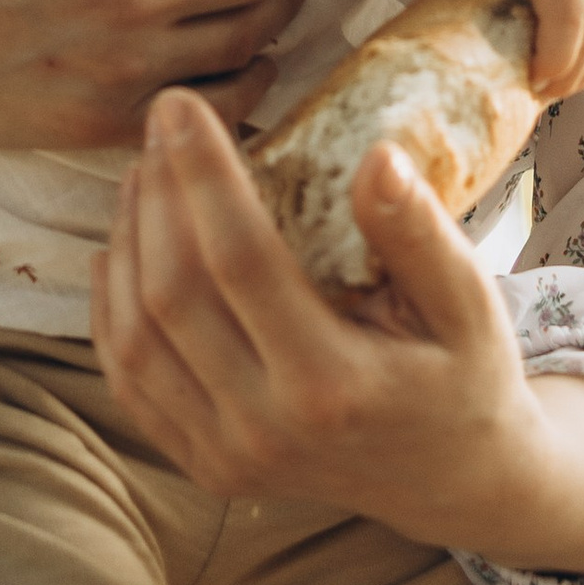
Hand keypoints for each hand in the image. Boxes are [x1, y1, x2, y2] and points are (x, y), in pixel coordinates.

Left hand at [93, 89, 583, 581]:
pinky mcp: (204, 466)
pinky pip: (132, 383)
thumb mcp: (472, 305)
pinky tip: (122, 247)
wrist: (452, 482)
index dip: (201, 172)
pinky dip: (111, 309)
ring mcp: (226, 457)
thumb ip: (421, 235)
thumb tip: (376, 156)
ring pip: (136, 338)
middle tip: (161, 122)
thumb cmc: (465, 376)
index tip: (182, 103)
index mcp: (331, 387)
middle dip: (156, 194)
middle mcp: (264, 430)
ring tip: (143, 172)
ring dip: (127, 241)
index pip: (239, 259)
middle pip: (172, 294)